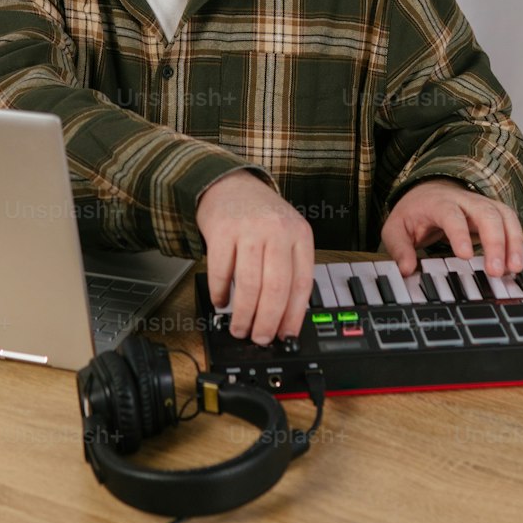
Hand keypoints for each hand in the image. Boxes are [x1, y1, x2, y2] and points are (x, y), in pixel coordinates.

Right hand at [195, 171, 314, 344]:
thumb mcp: (286, 234)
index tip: (286, 335)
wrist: (230, 184)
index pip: (302, 284)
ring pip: (249, 284)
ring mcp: (249, 229)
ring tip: (239, 327)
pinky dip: (220, 293)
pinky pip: (221, 271)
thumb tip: (285, 319)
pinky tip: (221, 302)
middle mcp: (277, 231)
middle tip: (260, 338)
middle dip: (267, 321)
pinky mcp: (222, 230)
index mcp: (300, 235)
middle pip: (276, 287)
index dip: (293, 315)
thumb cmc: (261, 216)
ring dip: (243, 314)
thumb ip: (289, 269)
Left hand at [381, 177, 522, 277]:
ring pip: (504, 217)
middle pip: (485, 214)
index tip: (465, 256)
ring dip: (512, 243)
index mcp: (438, 202)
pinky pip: (511, 223)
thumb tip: (406, 269)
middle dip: (494, 242)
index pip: (451, 215)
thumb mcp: (396, 228)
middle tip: (495, 270)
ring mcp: (482, 204)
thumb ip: (399, 248)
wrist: (427, 191)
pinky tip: (515, 264)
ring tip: (513, 269)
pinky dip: (517, 242)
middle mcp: (464, 200)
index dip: (460, 234)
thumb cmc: (414, 212)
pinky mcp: (494, 212)